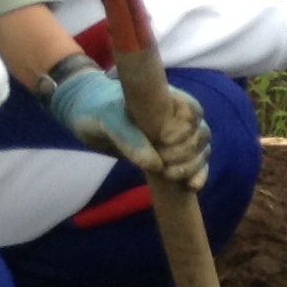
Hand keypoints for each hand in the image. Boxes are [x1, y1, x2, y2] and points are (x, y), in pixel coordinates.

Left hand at [47, 65, 209, 187]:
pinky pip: (196, 165)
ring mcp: (177, 137)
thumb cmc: (97, 110)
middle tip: (165, 165)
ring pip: (201, 151)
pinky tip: (192, 187)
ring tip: (172, 177)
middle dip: (189, 153)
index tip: (165, 140)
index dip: (186, 128)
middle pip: (201, 134)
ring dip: (193, 166)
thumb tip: (156, 166)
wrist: (86, 117)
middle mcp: (178, 117)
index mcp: (167, 99)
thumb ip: (129, 139)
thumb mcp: (109, 120)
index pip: (193, 111)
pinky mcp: (173, 156)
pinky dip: (198, 175)